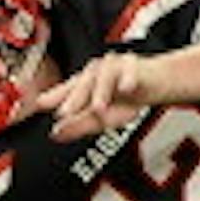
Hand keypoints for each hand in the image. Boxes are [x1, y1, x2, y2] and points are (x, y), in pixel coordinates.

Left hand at [35, 52, 149, 141]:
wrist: (159, 83)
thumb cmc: (131, 97)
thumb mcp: (104, 118)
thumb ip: (79, 126)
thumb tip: (56, 134)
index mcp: (86, 83)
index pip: (67, 89)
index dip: (54, 96)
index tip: (40, 105)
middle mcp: (97, 72)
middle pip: (83, 83)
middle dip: (74, 98)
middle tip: (65, 113)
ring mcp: (115, 67)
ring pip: (105, 77)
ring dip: (101, 93)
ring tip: (97, 109)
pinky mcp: (135, 66)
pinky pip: (131, 72)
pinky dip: (128, 80)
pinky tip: (125, 89)